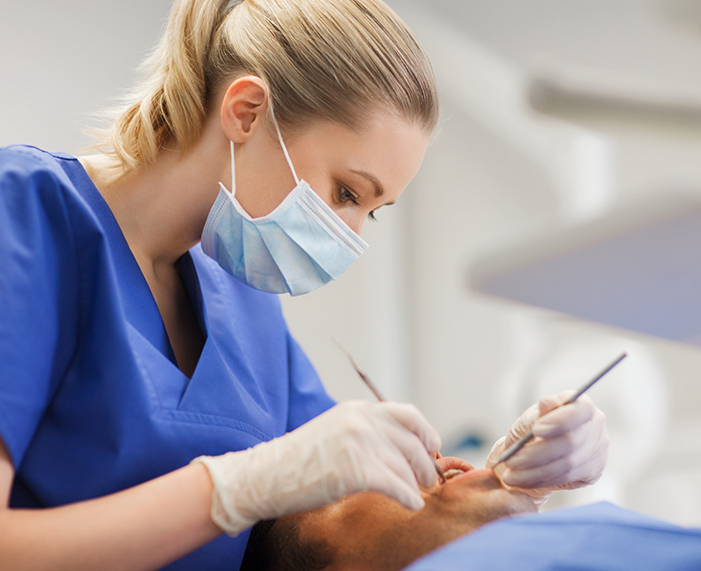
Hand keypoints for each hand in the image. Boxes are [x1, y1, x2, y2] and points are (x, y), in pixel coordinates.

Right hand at [194, 400, 440, 535]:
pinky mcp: (354, 470)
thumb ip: (364, 431)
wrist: (267, 474)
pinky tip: (411, 506)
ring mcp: (358, 443)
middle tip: (429, 479)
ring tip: (417, 495)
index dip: (426, 432)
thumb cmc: (299, 460)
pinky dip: (408, 498)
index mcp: (358, 409)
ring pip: (404, 466)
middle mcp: (361, 421)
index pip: (407, 414)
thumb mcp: (335, 430)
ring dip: (415, 484)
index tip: (432, 447)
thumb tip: (398, 447)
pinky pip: (395, 485)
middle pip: (411, 442)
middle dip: (425, 463)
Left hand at [486, 391, 608, 507]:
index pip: (580, 410)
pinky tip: (524, 481)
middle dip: (536, 454)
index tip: (536, 429)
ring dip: (535, 472)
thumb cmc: (538, 426)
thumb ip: (540, 412)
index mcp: (582, 405)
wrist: (541, 447)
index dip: (559, 420)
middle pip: (570, 442)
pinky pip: (566, 478)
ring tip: (511, 476)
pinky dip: (542, 481)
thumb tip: (548, 401)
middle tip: (511, 461)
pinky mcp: (593, 470)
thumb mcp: (533, 416)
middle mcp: (595, 426)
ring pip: (567, 464)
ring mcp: (597, 449)